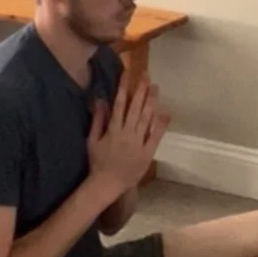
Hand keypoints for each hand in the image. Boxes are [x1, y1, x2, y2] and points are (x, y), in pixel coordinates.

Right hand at [87, 75, 169, 196]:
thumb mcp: (92, 140)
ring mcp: (138, 143)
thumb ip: (97, 120)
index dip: (123, 86)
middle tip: (146, 75)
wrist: (107, 184)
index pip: (119, 103)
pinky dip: (160, 125)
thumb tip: (100, 100)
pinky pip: (155, 137)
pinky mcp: (147, 153)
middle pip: (135, 108)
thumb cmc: (98, 162)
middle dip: (141, 90)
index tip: (127, 73)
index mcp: (113, 129)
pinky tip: (165, 113)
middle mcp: (126, 134)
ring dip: (151, 102)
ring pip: (146, 119)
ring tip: (155, 88)